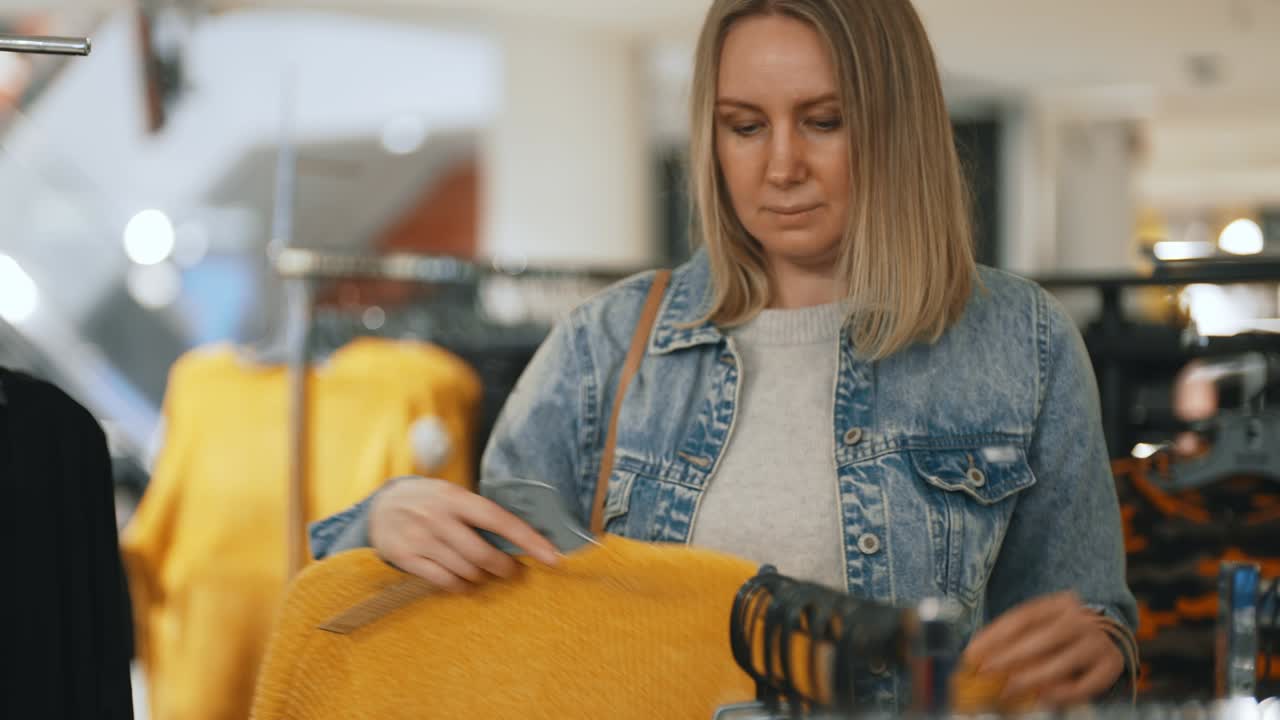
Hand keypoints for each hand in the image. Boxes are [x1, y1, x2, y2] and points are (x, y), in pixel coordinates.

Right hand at [369, 477, 559, 592]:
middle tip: (512, 571)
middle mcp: (437, 517)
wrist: (380, 506)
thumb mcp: (452, 494)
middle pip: (482, 554)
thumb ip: (479, 513)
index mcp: (456, 497)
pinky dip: (460, 586)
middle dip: (504, 568)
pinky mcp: (405, 557)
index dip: (528, 539)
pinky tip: (464, 583)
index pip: (499, 519)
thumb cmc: (429, 501)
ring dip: (481, 578)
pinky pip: (443, 581)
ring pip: (464, 571)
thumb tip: (521, 539)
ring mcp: (419, 538)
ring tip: (484, 574)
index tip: (552, 557)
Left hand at [962, 592, 1123, 707]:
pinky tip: (1040, 698)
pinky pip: (1083, 685)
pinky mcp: (1112, 666)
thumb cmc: (1061, 636)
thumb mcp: (1040, 627)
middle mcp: (1083, 618)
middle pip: (1041, 638)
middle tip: (986, 672)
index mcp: (1061, 603)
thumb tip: (974, 655)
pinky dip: (1060, 694)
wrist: (1109, 640)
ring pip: (1060, 663)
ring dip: (1029, 679)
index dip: (995, 635)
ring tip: (1007, 690)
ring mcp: (1099, 642)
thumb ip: (1012, 637)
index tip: (972, 654)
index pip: (1023, 617)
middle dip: (1008, 657)